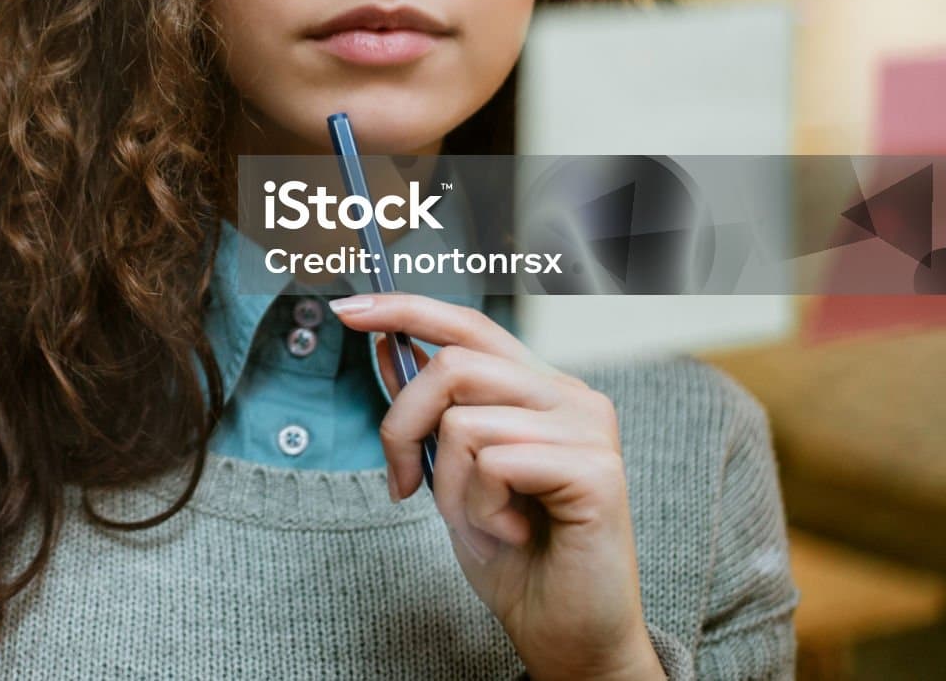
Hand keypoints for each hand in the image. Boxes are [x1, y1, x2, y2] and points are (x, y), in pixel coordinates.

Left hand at [328, 292, 664, 680]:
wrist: (566, 635)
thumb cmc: (515, 559)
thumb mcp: (452, 476)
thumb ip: (430, 414)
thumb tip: (384, 350)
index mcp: (540, 389)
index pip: (469, 326)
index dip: (405, 310)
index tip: (348, 309)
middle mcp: (571, 396)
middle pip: (452, 366)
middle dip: (403, 427)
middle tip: (403, 484)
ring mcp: (589, 429)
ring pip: (464, 420)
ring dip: (449, 487)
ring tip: (482, 523)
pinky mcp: (597, 469)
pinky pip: (494, 464)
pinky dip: (481, 509)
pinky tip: (512, 535)